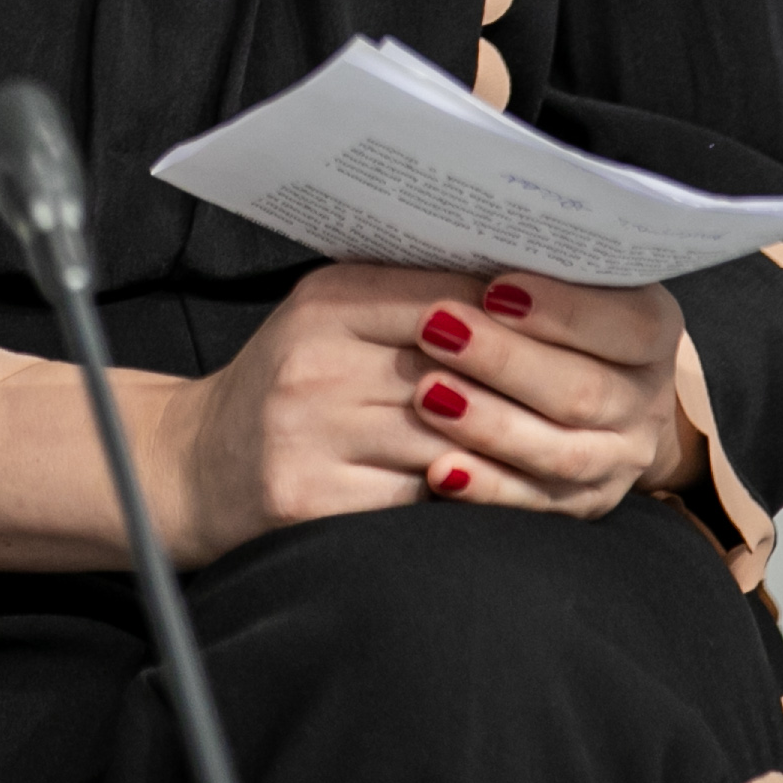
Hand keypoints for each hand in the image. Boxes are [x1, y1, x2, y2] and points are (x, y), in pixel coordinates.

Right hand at [142, 263, 701, 560]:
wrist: (193, 467)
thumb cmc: (290, 386)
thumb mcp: (335, 319)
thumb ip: (412, 298)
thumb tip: (527, 282)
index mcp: (328, 299)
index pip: (450, 295)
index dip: (517, 312)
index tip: (571, 322)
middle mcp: (314, 360)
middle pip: (458, 371)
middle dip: (523, 385)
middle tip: (589, 393)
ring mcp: (308, 434)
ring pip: (449, 439)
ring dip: (503, 446)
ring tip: (553, 443)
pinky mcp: (309, 501)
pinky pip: (416, 501)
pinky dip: (462, 497)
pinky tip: (489, 490)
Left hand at [401, 268, 703, 517]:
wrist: (603, 389)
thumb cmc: (562, 312)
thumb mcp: (570, 280)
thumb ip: (537, 266)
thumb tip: (469, 233)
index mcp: (654, 332)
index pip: (624, 324)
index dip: (561, 310)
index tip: (494, 289)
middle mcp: (645, 401)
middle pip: (583, 390)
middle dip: (505, 361)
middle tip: (437, 330)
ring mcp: (619, 460)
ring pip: (562, 453)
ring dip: (491, 425)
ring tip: (428, 396)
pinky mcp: (583, 505)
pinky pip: (536, 505)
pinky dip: (488, 490)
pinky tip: (440, 471)